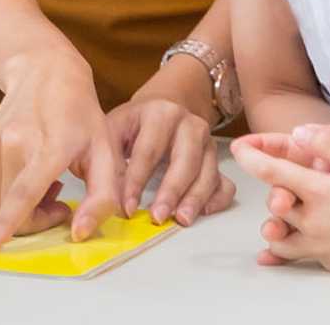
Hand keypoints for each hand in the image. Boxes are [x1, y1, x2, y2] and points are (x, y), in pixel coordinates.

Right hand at [0, 53, 119, 251]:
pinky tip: (30, 177)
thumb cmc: (80, 112)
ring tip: (47, 184)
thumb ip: (101, 197)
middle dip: (39, 220)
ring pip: (0, 203)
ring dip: (24, 209)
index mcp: (51, 146)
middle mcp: (15, 144)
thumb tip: (79, 233)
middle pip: (14, 208)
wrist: (44, 71)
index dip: (8, 223)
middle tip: (61, 201)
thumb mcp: (106, 152)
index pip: (24, 192)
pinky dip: (10, 197)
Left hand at [106, 93, 234, 225]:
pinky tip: (204, 211)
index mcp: (160, 113)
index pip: (149, 150)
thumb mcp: (114, 129)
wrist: (162, 109)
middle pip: (185, 160)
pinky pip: (225, 182)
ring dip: (195, 198)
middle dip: (171, 191)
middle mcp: (189, 124)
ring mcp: (207, 142)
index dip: (137, 181)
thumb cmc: (134, 124)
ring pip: (207, 172)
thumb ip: (109, 160)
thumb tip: (104, 199)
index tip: (127, 207)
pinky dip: (218, 198)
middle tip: (158, 216)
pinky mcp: (216, 160)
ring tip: (180, 219)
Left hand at [233, 126, 329, 275]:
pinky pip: (298, 256)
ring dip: (275, 223)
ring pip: (280, 237)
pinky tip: (273, 252)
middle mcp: (314, 222)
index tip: (238, 147)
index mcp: (320, 192)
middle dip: (272, 191)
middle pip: (275, 205)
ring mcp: (321, 245)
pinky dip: (284, 251)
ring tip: (280, 210)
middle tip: (276, 182)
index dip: (251, 156)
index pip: (273, 172)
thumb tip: (299, 134)